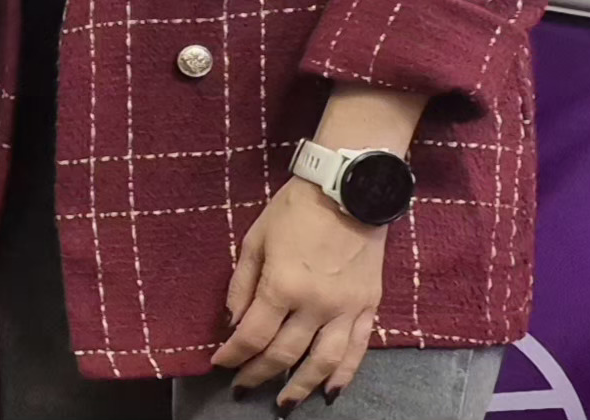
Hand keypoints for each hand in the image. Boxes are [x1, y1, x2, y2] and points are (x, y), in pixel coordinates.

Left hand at [212, 177, 387, 409]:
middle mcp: (315, 305)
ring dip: (301, 387)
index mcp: (282, 286)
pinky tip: (330, 391)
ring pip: (322, 362)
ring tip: (285, 403)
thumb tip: (233, 322)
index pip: (252, 336)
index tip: (220, 365)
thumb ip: (242, 284)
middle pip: (283, 354)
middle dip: (258, 375)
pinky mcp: (369, 307)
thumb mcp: (255, 239)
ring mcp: (345, 309)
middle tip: (243, 389)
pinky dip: (344, 375)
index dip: (233, 355)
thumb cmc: (294, 210)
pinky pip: (358, 350)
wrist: (349, 190)